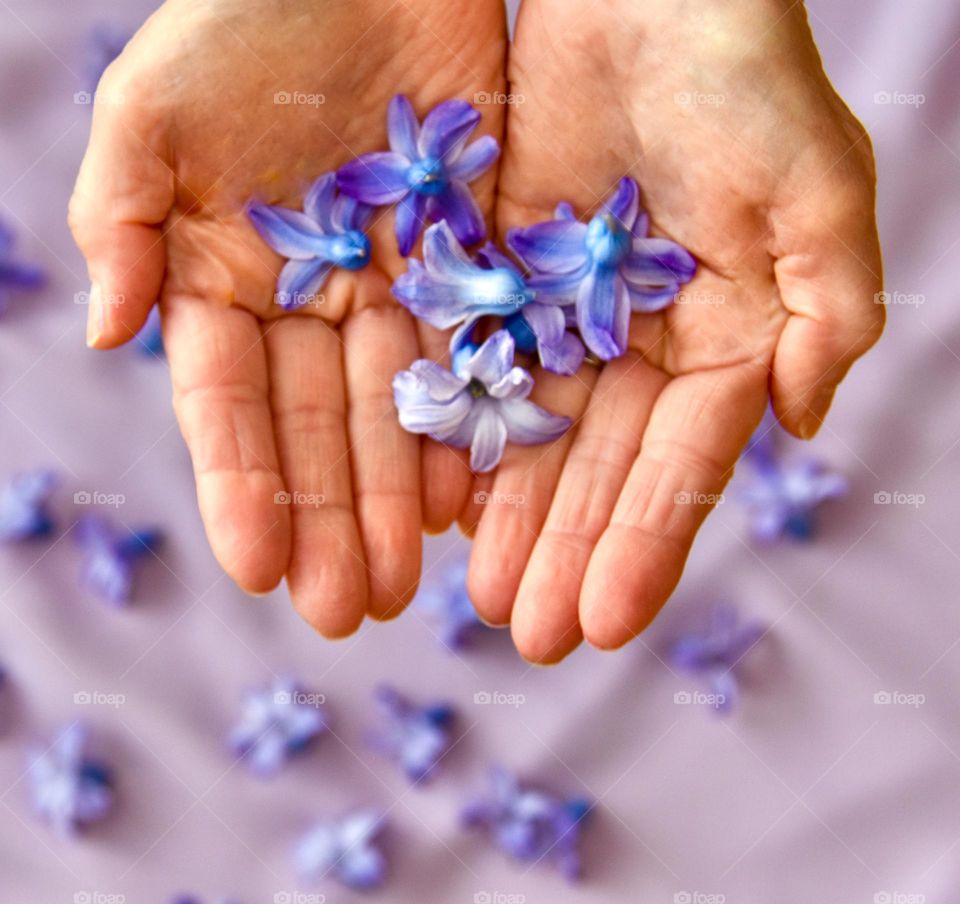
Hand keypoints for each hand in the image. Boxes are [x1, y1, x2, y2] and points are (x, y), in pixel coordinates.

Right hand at [69, 0, 506, 634]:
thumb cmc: (246, 18)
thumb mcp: (157, 110)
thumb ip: (122, 219)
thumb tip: (103, 334)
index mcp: (225, 280)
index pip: (229, 402)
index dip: (240, 485)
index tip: (257, 566)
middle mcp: (308, 302)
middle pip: (319, 429)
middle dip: (329, 520)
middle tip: (345, 610)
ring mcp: (390, 291)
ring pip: (395, 414)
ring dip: (398, 500)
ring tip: (407, 582)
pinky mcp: (467, 266)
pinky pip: (469, 360)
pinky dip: (467, 428)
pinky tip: (469, 500)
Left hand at [458, 0, 882, 661]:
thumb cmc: (738, 71)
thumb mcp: (814, 183)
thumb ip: (827, 305)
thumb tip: (806, 419)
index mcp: (722, 337)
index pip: (682, 462)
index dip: (647, 542)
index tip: (604, 623)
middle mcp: (641, 342)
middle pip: (600, 467)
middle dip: (567, 551)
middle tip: (526, 635)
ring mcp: (565, 315)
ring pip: (532, 435)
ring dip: (510, 518)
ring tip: (477, 595)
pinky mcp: (500, 279)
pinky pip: (475, 369)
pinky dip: (459, 436)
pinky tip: (438, 504)